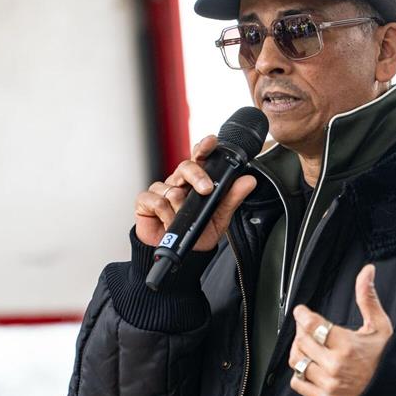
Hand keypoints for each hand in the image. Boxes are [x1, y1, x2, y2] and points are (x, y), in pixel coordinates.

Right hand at [134, 135, 256, 250]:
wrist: (183, 255)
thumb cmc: (199, 233)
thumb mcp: (220, 217)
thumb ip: (233, 197)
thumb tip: (249, 180)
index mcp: (196, 181)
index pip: (199, 159)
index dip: (204, 148)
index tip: (211, 141)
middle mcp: (178, 182)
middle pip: (185, 167)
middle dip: (197, 176)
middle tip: (206, 190)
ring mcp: (161, 191)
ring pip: (170, 188)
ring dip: (179, 208)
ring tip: (182, 220)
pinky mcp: (146, 202)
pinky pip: (155, 200)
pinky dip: (164, 214)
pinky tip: (168, 222)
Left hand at [288, 264, 393, 395]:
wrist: (393, 391)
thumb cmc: (385, 357)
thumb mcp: (380, 324)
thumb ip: (367, 297)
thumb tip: (367, 271)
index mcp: (348, 345)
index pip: (312, 326)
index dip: (302, 315)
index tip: (301, 311)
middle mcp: (335, 365)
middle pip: (302, 341)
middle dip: (301, 330)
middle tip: (307, 326)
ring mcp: (329, 384)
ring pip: (297, 361)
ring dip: (299, 350)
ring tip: (308, 345)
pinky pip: (298, 383)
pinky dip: (299, 372)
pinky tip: (309, 365)